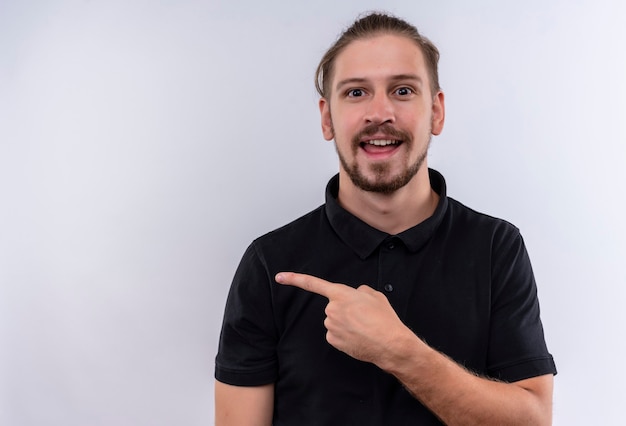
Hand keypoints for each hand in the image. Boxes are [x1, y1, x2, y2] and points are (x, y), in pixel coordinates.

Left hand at [275, 272, 409, 365]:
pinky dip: (345, 336)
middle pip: (333, 307)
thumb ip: (360, 291)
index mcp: (340, 294)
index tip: (279, 277)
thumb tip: (355, 294)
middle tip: (364, 317)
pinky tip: (358, 337)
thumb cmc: (384, 318)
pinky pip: (335, 335)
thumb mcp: (375, 295)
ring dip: (346, 324)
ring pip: (334, 322)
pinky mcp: (332, 340)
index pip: (313, 283)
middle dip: (344, 311)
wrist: (389, 343)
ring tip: (364, 327)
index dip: (294, 279)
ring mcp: (330, 325)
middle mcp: (331, 309)